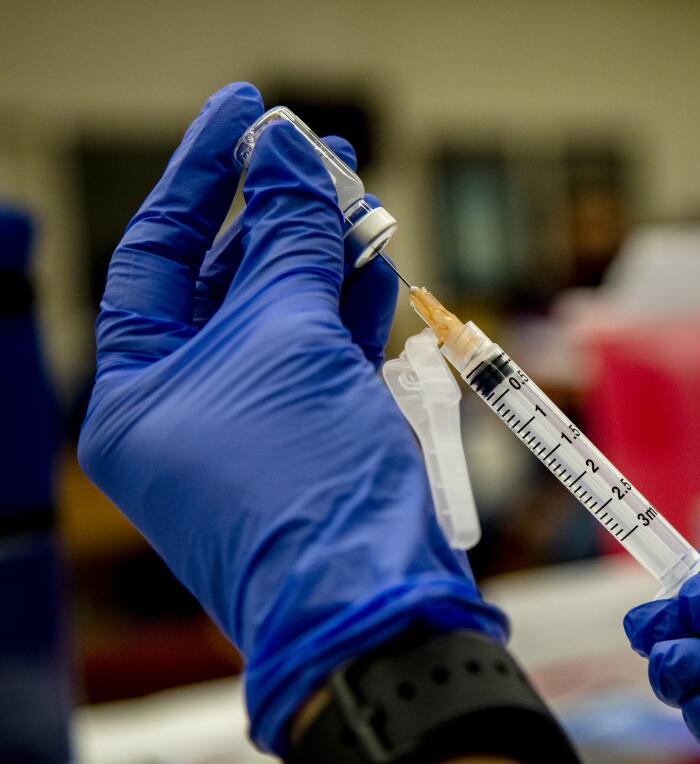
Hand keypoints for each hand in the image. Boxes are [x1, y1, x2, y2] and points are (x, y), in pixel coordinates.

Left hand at [78, 82, 506, 753]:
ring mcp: (260, 425)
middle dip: (277, 212)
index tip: (245, 112)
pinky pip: (330, 356)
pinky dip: (354, 308)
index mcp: (140, 392)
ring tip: (360, 194)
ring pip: (289, 315)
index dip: (203, 175)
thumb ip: (289, 241)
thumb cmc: (303, 484)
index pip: (158, 254)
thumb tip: (293, 155)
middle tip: (319, 149)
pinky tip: (376, 264)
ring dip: (326, 253)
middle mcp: (192, 407)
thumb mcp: (287, 342)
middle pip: (229, 280)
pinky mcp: (321, 438)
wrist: (374, 598)